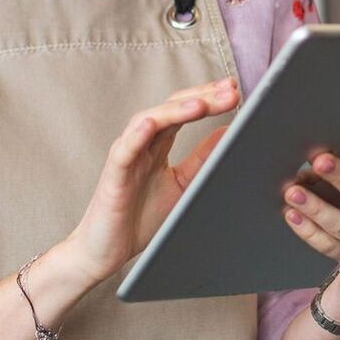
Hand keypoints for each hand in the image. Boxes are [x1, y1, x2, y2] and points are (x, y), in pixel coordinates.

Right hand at [64, 76, 240, 283]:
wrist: (105, 251)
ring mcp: (126, 157)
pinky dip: (136, 136)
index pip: (183, 111)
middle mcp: (141, 144)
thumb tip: (228, 132)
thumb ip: (202, 159)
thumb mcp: (182, 185)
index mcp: (158, 145)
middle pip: (170, 109)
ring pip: (147, 122)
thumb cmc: (139, 218)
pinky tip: (150, 125)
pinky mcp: (112, 177)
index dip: (208, 98)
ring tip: (201, 104)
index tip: (234, 89)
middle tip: (229, 90)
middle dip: (200, 97)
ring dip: (174, 111)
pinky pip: (123, 151)